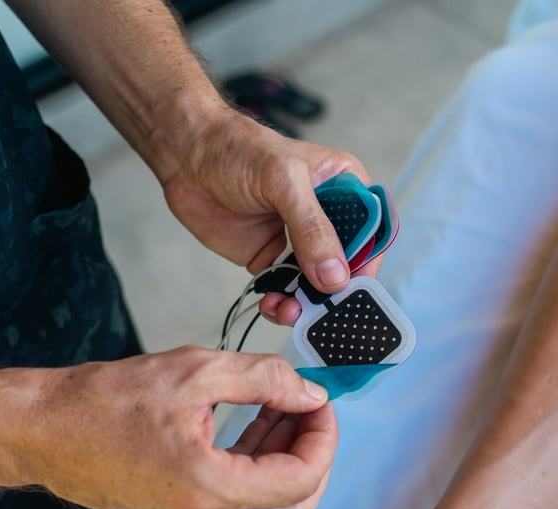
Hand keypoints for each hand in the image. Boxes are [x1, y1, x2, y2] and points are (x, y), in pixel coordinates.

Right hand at [22, 346, 336, 508]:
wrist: (42, 432)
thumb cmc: (104, 401)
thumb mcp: (194, 371)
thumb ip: (264, 380)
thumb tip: (311, 394)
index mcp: (209, 489)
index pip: (301, 480)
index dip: (323, 437)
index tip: (319, 400)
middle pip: (297, 508)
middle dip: (314, 456)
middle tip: (310, 409)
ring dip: (288, 462)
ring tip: (283, 408)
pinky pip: (241, 508)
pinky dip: (259, 471)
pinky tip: (257, 425)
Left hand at [160, 108, 381, 325]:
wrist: (187, 156)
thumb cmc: (238, 149)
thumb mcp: (283, 181)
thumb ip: (312, 228)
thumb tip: (335, 276)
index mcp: (343, 186)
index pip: (371, 231)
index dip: (365, 263)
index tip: (350, 288)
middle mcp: (326, 216)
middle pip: (346, 264)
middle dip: (334, 291)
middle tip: (318, 310)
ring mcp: (298, 239)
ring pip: (316, 283)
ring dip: (306, 302)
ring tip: (288, 311)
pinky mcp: (271, 256)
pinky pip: (286, 288)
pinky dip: (282, 302)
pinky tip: (272, 306)